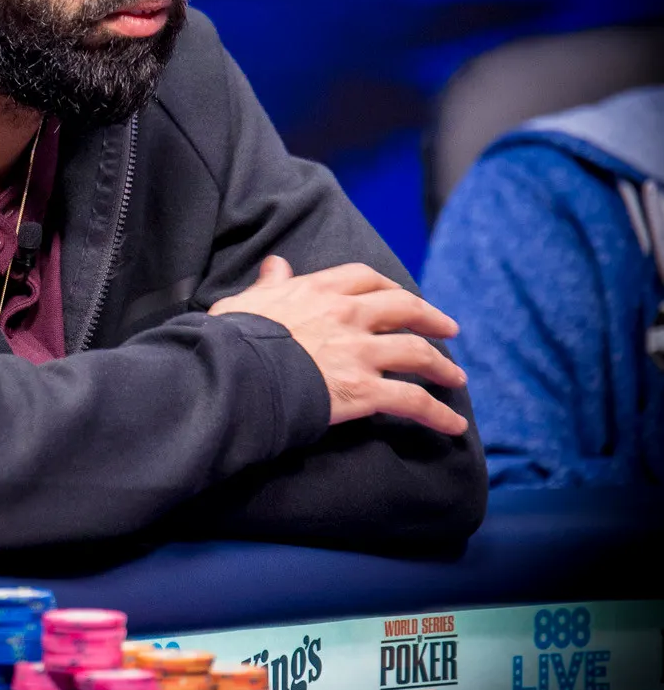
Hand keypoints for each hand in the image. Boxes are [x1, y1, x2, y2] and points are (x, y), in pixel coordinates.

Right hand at [210, 257, 467, 435]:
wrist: (235, 375)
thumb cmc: (233, 340)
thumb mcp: (247, 302)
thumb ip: (269, 285)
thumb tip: (276, 264)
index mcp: (318, 291)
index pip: (364, 277)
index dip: (388, 286)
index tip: (400, 295)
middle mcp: (347, 316)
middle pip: (404, 308)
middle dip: (431, 317)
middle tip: (449, 328)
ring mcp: (359, 353)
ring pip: (417, 353)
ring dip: (442, 366)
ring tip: (457, 379)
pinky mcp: (365, 391)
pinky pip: (412, 401)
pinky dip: (438, 414)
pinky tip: (453, 425)